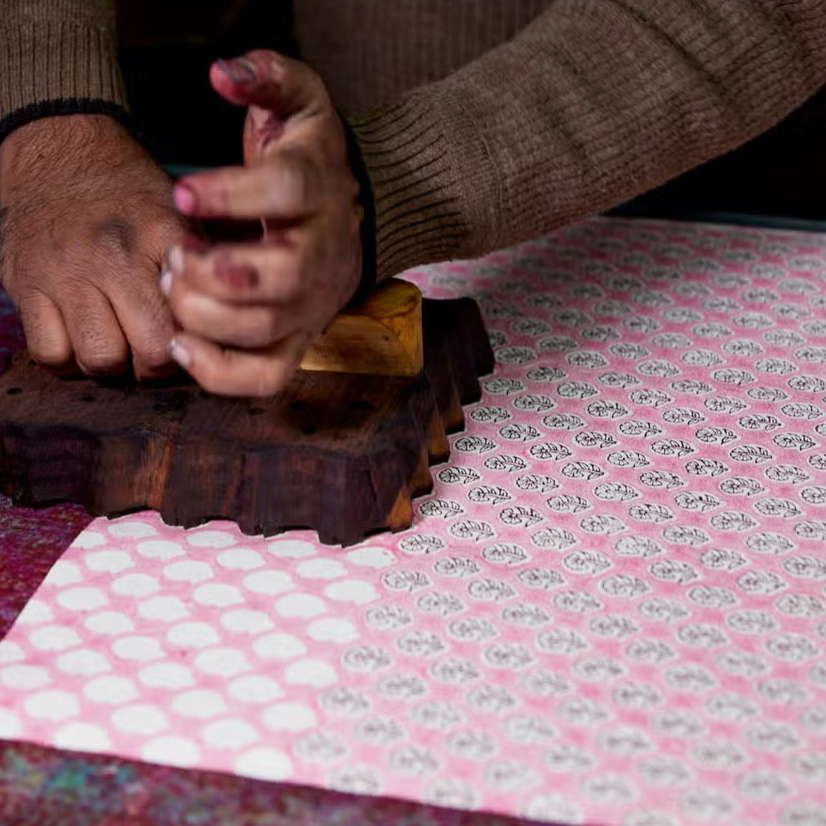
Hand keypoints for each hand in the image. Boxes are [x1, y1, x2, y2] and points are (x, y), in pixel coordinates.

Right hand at [0, 115, 186, 377]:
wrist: (57, 152)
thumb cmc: (130, 196)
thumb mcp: (179, 214)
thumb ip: (208, 265)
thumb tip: (241, 318)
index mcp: (163, 237)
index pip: (197, 314)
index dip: (203, 339)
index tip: (199, 336)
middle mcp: (115, 256)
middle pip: (153, 350)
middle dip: (160, 363)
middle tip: (158, 347)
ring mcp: (66, 273)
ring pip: (101, 360)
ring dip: (114, 364)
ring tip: (119, 341)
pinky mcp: (25, 285)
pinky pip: (52, 354)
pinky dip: (68, 359)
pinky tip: (80, 338)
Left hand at [162, 50, 363, 396]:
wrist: (357, 214)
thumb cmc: (311, 162)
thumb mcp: (301, 103)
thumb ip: (267, 77)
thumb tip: (222, 74)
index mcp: (322, 191)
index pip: (287, 191)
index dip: (232, 194)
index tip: (181, 194)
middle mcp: (325, 254)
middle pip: (281, 276)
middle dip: (214, 271)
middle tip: (175, 256)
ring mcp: (315, 304)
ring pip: (266, 330)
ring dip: (205, 316)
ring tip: (173, 287)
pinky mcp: (302, 339)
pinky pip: (267, 377)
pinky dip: (220, 374)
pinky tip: (182, 342)